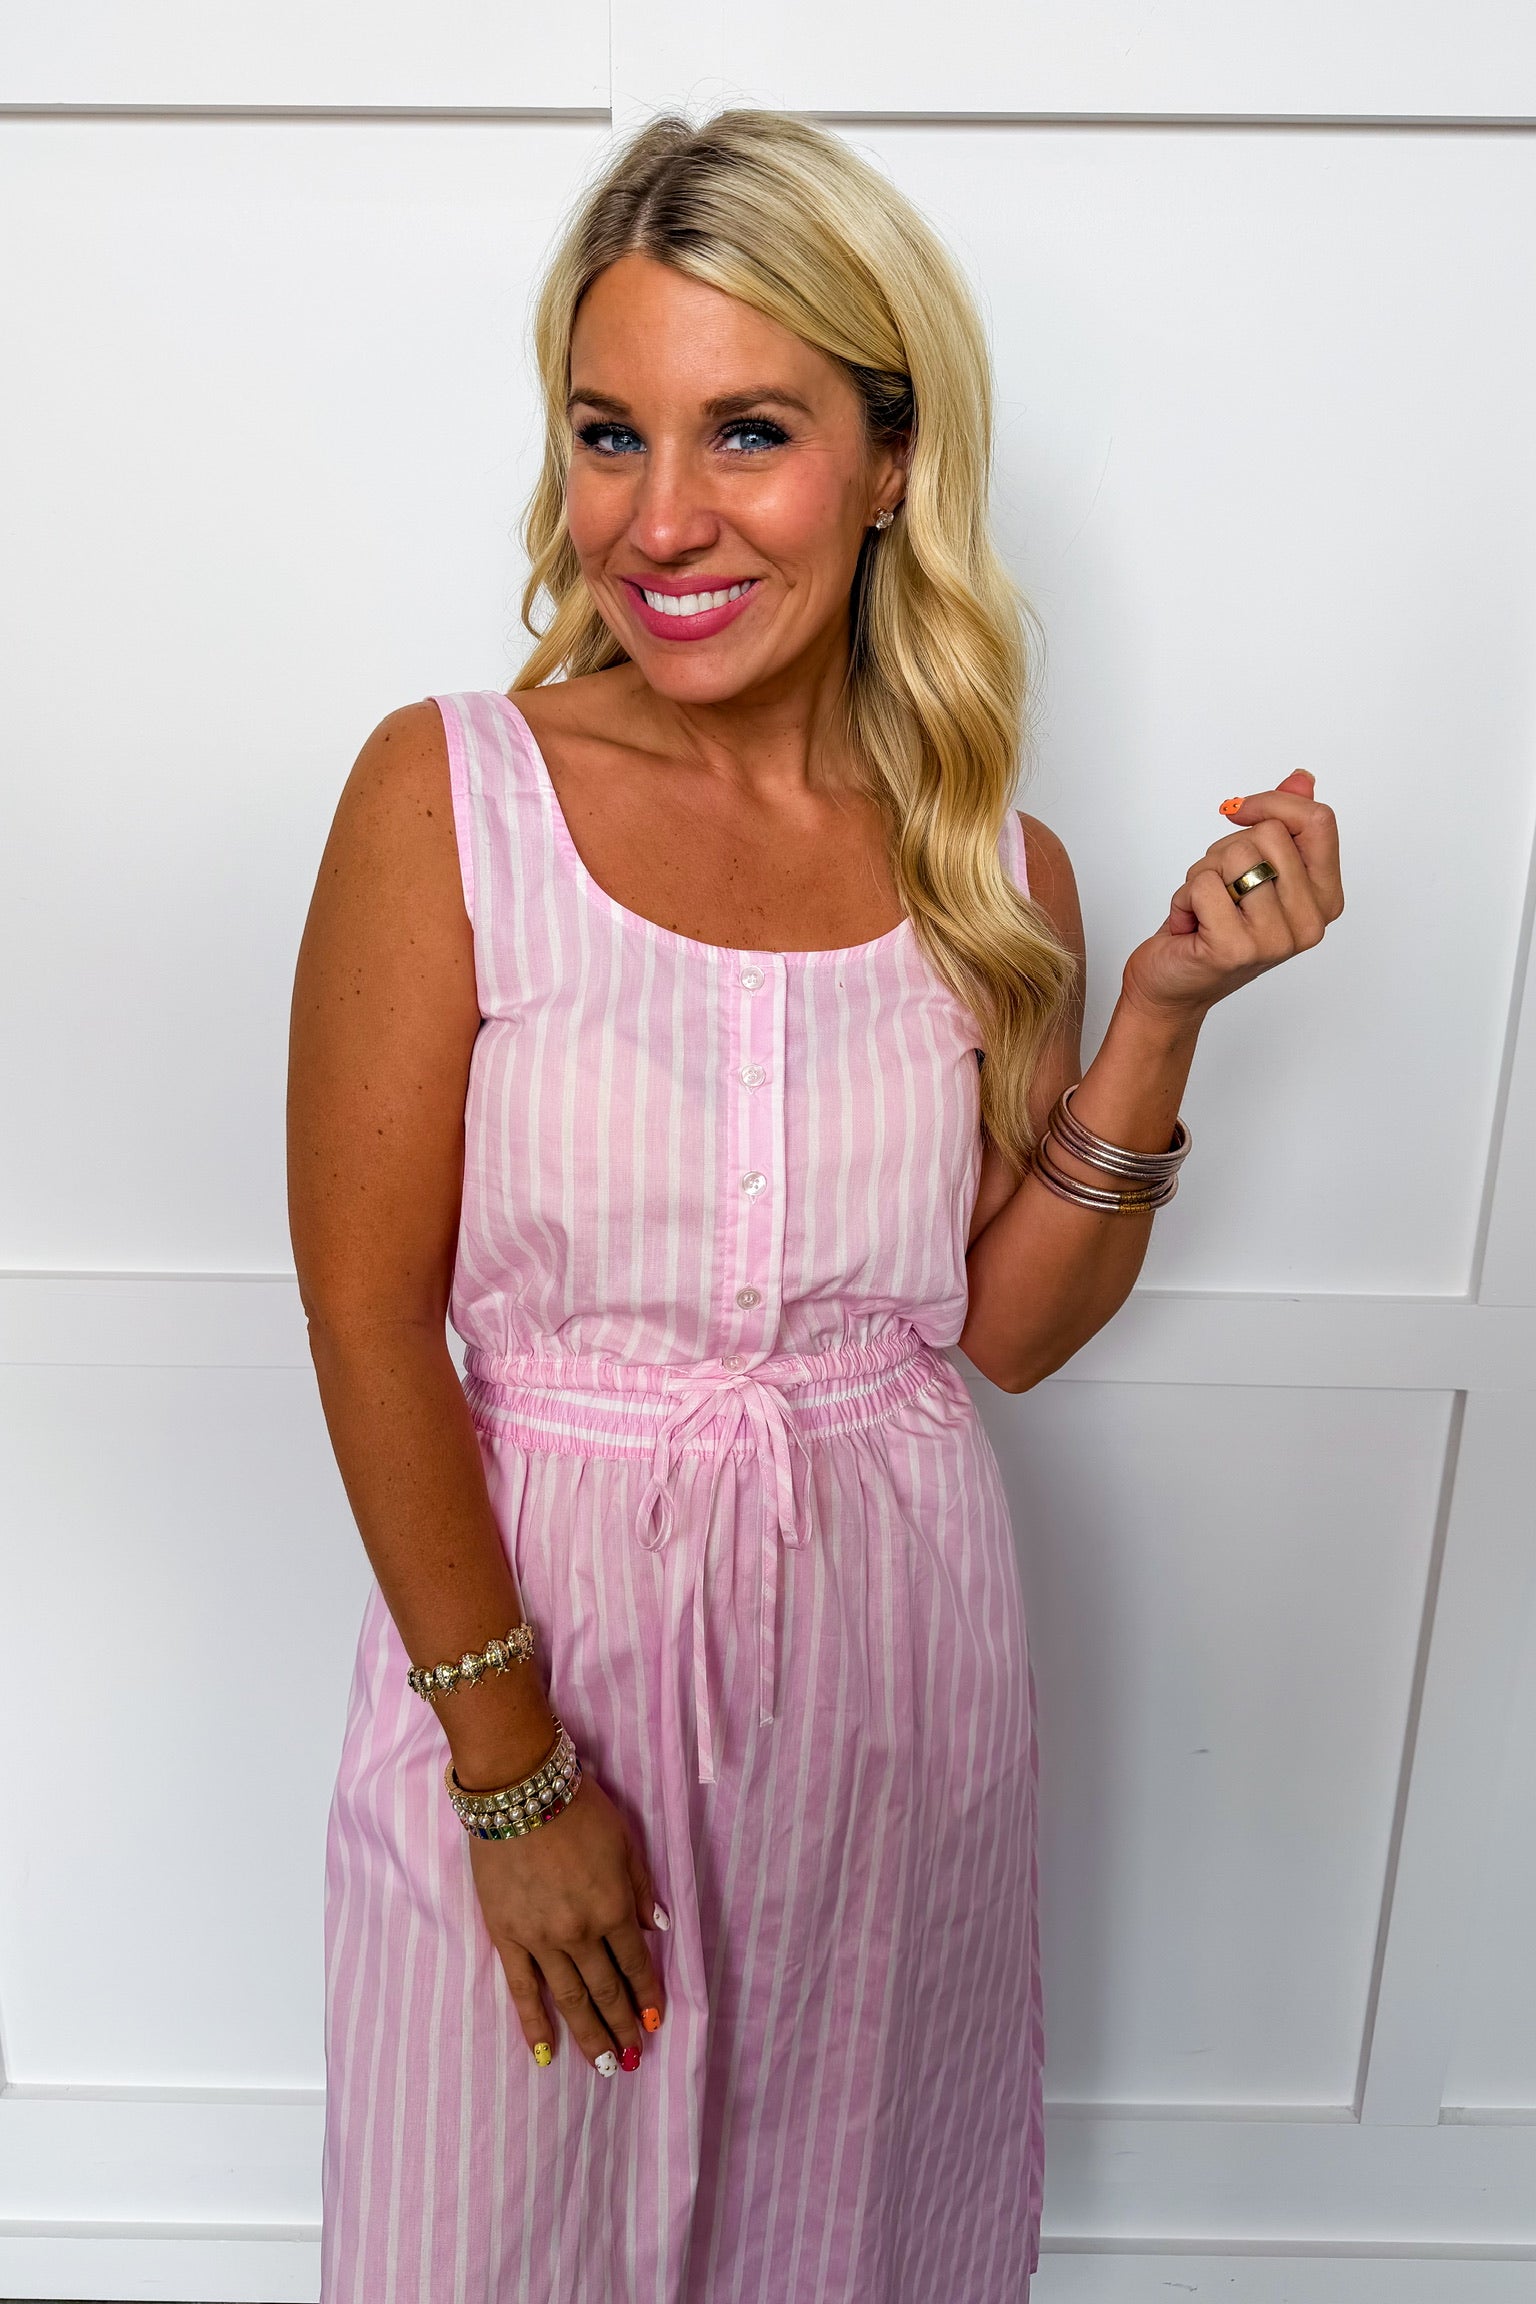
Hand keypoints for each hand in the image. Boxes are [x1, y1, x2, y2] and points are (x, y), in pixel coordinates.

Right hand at [465, 1769, 666, 2075]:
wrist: (518, 1791)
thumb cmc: (578, 1807)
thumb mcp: (625, 1841)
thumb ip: (642, 1887)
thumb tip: (658, 1928)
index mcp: (613, 1908)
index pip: (635, 1964)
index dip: (647, 1995)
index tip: (655, 2022)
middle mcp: (580, 1933)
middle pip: (606, 1990)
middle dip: (622, 2025)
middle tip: (632, 2058)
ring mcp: (541, 1939)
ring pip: (570, 1999)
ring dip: (589, 2035)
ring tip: (603, 2066)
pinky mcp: (507, 1936)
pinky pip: (522, 1989)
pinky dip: (534, 2023)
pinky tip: (545, 2052)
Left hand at [1120, 769, 1342, 1022]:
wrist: (1173, 984)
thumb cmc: (1212, 926)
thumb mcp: (1253, 868)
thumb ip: (1283, 823)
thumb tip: (1303, 778)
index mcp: (1326, 898)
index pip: (1318, 821)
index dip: (1271, 804)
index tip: (1239, 812)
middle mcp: (1311, 922)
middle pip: (1269, 834)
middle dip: (1227, 850)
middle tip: (1219, 888)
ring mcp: (1276, 939)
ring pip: (1235, 856)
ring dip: (1203, 875)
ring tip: (1205, 908)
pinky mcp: (1237, 948)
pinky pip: (1204, 885)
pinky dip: (1184, 898)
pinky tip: (1190, 925)